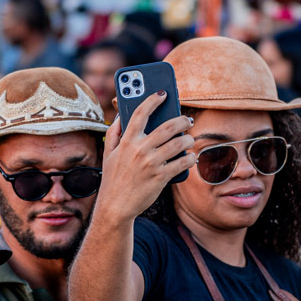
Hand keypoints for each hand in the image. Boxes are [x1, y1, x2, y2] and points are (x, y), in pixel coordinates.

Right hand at [97, 91, 195, 223]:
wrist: (115, 206)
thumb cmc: (112, 179)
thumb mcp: (108, 154)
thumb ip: (115, 133)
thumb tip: (122, 115)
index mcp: (127, 141)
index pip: (140, 113)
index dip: (152, 100)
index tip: (163, 93)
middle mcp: (140, 150)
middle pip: (168, 126)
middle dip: (182, 120)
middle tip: (188, 120)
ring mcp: (151, 163)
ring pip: (179, 143)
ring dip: (189, 140)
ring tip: (190, 141)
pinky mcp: (161, 177)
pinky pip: (182, 163)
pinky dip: (190, 158)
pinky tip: (191, 157)